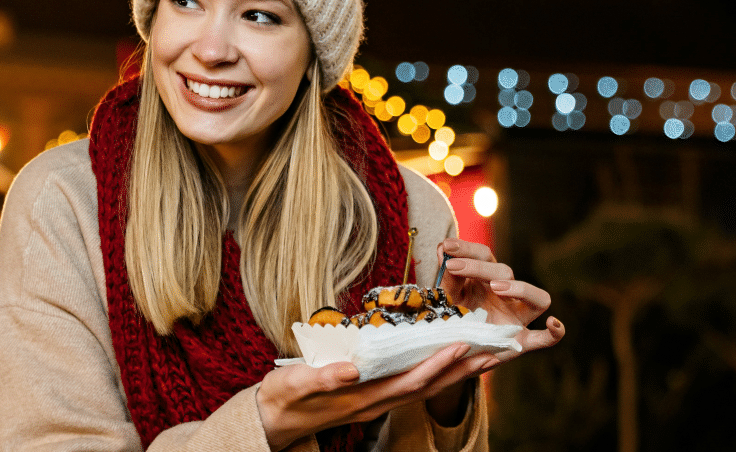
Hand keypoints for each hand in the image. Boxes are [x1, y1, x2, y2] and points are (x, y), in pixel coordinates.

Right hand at [256, 343, 498, 450]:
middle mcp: (376, 402)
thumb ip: (323, 377)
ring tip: (482, 357)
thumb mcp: (296, 384)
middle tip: (494, 352)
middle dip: (462, 370)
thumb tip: (352, 369)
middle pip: (427, 386)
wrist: (272, 419)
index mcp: (363, 397)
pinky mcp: (370, 397)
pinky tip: (442, 361)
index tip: (462, 346)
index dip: (437, 365)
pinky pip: (409, 385)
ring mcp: (375, 402)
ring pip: (423, 387)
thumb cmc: (283, 398)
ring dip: (454, 373)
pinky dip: (433, 373)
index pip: (409, 381)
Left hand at [437, 238, 565, 359]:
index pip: (484, 255)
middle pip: (505, 271)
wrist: (451, 348)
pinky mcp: (521, 341)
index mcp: (486, 279)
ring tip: (496, 287)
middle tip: (453, 266)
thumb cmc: (451, 317)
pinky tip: (553, 324)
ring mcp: (517, 317)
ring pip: (537, 298)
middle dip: (478, 266)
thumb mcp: (446, 296)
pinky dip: (555, 334)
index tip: (447, 246)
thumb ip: (447, 276)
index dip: (467, 248)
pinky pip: (545, 339)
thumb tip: (444, 249)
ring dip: (520, 289)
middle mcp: (506, 295)